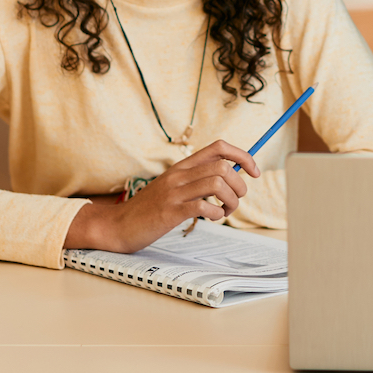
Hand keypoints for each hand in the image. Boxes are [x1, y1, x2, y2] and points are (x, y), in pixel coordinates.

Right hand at [65, 139, 260, 253]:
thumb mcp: (173, 187)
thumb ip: (196, 180)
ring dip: (231, 200)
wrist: (118, 226)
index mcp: (182, 166)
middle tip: (234, 201)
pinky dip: (217, 213)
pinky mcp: (170, 212)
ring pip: (218, 183)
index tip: (254, 171)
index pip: (219, 147)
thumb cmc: (149, 210)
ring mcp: (174, 192)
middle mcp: (179, 175)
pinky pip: (204, 206)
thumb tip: (229, 177)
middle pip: (223, 166)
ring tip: (225, 212)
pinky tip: (212, 218)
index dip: (243, 155)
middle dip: (240, 185)